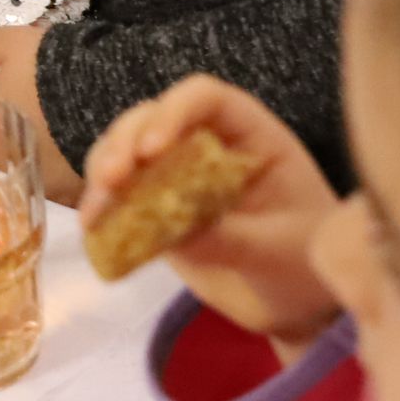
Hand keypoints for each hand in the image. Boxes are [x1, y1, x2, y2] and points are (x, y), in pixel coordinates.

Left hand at [0, 25, 75, 199]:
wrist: (112, 94)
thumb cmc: (54, 67)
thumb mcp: (11, 44)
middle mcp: (0, 159)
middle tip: (7, 122)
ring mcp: (32, 178)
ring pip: (14, 172)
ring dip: (17, 160)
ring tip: (39, 137)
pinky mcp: (64, 193)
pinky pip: (47, 187)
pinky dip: (49, 174)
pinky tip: (60, 155)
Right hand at [79, 75, 341, 351]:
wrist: (298, 302)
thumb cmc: (307, 263)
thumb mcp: (281, 251)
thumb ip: (233, 238)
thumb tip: (173, 231)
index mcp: (250, 135)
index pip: (205, 98)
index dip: (173, 112)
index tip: (153, 150)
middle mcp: (206, 144)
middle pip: (151, 117)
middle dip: (123, 142)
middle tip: (112, 180)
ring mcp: (175, 175)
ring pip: (125, 150)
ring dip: (103, 172)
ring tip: (95, 211)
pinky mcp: (154, 209)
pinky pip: (120, 196)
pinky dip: (102, 207)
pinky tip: (92, 227)